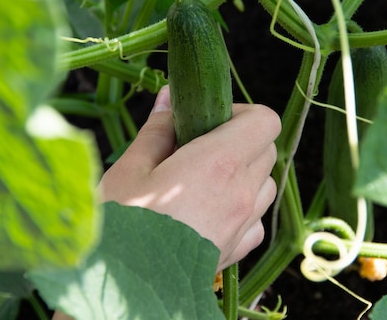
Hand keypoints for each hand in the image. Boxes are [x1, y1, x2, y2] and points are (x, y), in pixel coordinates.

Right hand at [99, 86, 280, 270]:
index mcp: (219, 163)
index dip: (242, 112)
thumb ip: (158, 129)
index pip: (264, 121)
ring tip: (206, 180)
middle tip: (202, 147)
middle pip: (266, 149)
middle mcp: (241, 192)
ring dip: (245, 174)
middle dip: (240, 140)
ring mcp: (244, 223)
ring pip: (265, 184)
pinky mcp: (239, 249)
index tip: (211, 119)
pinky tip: (212, 211)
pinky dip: (243, 208)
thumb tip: (169, 97)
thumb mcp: (130, 168)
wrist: (122, 290)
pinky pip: (255, 219)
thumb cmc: (121, 225)